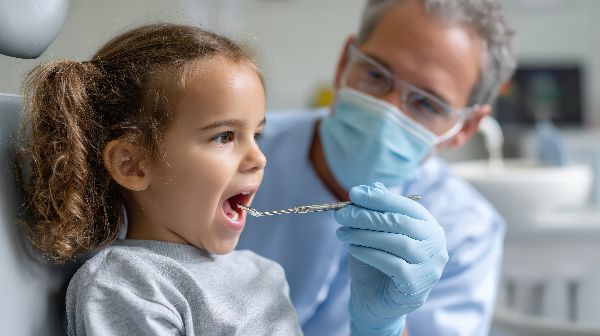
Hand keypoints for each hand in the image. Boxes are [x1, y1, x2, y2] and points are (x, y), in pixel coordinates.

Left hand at [335, 183, 448, 335]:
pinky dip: (369, 254)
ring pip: (397, 243)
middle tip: (341, 214)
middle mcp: (436, 244)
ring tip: (342, 232)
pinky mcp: (417, 286)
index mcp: (428, 225)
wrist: (373, 301)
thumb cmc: (375, 262)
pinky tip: (352, 249)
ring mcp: (430, 267)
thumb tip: (372, 185)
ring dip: (365, 235)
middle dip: (368, 216)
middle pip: (401, 223)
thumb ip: (376, 211)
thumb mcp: (373, 233)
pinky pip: (393, 264)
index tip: (354, 193)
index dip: (380, 198)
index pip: (406, 206)